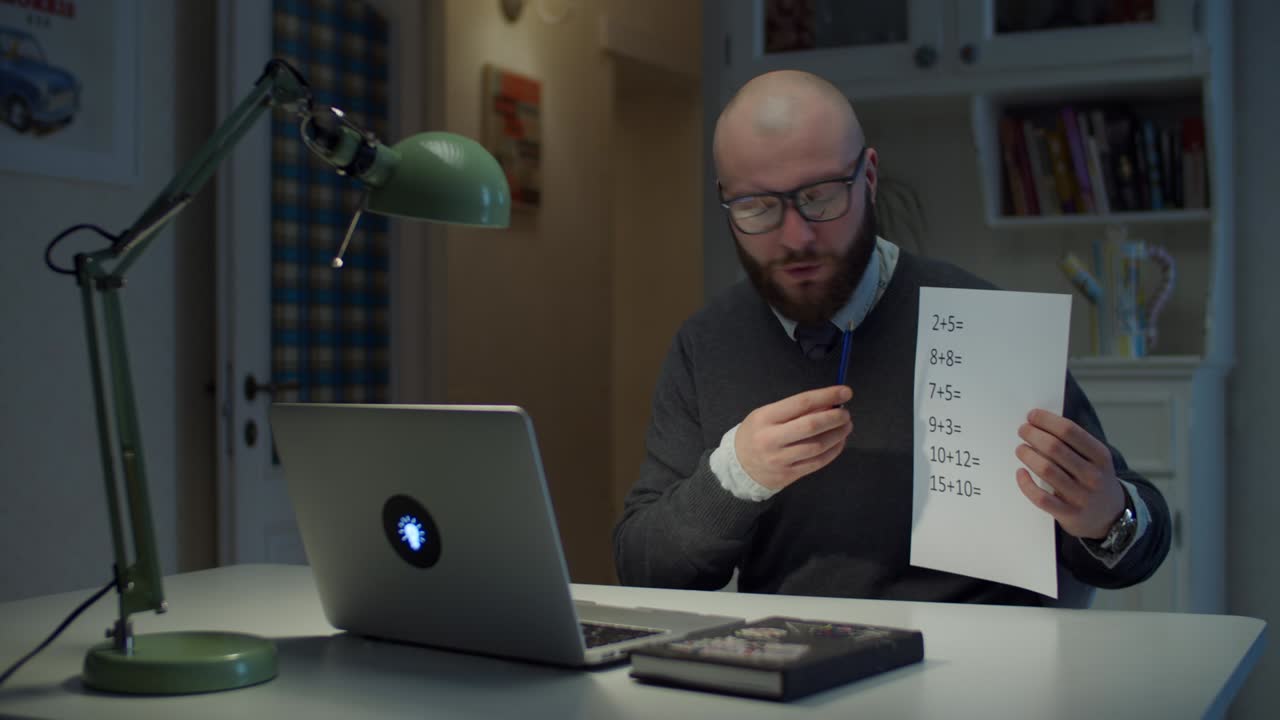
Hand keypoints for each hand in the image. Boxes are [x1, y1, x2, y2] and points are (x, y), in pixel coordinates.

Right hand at [735, 386, 852, 491]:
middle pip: (811, 426)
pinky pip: (818, 462)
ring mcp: (780, 459)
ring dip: (838, 435)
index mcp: (765, 418)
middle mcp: (771, 439)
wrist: (738, 466)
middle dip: (835, 418)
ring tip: (846, 426)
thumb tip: (828, 403)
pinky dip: (833, 451)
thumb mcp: (768, 414)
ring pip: (818, 446)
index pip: (802, 403)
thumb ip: (796, 409)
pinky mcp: (789, 474)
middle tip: (846, 413)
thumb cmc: (756, 433)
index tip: (845, 392)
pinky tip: (839, 442)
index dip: (827, 396)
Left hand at [1014, 409, 1125, 539]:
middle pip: (1054, 448)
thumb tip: (1040, 422)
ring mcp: (1081, 496)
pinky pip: (1041, 498)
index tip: (1032, 415)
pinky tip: (1020, 472)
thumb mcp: (1096, 459)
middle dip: (1033, 435)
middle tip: (1022, 430)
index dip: (1047, 420)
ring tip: (1020, 449)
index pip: (1070, 431)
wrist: (1110, 515)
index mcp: (1100, 456)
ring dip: (1027, 455)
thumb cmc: (1094, 479)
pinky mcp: (1068, 514)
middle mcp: (1093, 475)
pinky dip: (1026, 484)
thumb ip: (1075, 442)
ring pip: (1046, 470)